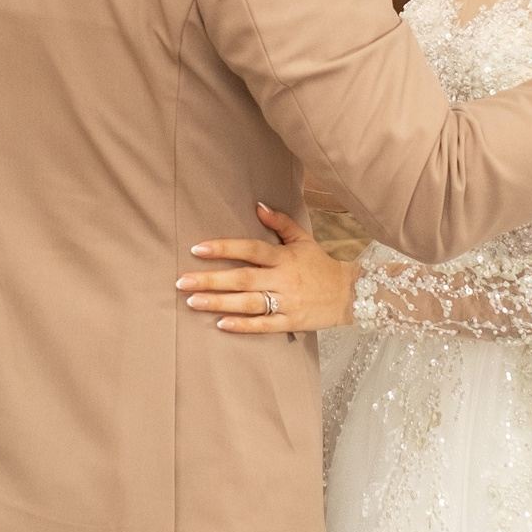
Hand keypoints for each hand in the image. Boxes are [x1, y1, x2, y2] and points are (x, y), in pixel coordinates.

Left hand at [178, 204, 355, 332]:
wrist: (350, 295)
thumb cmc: (320, 265)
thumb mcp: (303, 239)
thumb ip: (280, 223)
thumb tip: (257, 206)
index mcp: (284, 257)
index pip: (250, 250)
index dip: (224, 248)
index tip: (197, 249)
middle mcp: (283, 279)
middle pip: (242, 279)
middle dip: (210, 280)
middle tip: (182, 281)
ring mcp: (287, 302)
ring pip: (248, 303)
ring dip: (219, 303)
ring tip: (192, 302)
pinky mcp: (291, 322)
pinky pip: (263, 325)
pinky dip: (243, 325)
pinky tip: (221, 324)